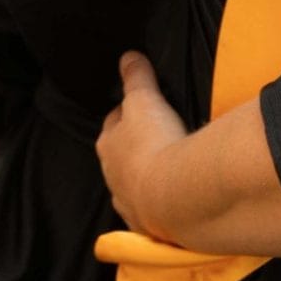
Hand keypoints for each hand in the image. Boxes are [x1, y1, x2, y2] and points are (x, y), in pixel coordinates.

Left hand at [96, 52, 187, 238]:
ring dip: (144, 179)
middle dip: (132, 149)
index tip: (139, 109)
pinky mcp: (147, 223)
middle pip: (120, 156)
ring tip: (165, 173)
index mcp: (108, 143)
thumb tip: (128, 57)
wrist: (172, 196)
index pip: (114, 123)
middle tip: (154, 140)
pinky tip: (171, 202)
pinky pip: (150, 211)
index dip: (126, 114)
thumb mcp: (144, 101)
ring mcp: (128, 202)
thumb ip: (136, 79)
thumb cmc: (155, 144)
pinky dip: (157, 205)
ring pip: (131, 185)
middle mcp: (112, 175)